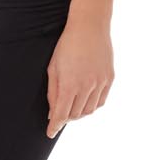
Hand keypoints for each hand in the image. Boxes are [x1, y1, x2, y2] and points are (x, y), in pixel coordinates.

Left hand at [46, 18, 113, 138]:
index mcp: (69, 84)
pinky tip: (86, 101)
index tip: (50, 133)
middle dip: (66, 118)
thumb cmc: (66, 45)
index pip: (61, 114)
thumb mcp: (53, 68)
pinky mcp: (109, 78)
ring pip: (89, 110)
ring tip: (72, 107)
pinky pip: (101, 101)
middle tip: (59, 115)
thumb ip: (52, 92)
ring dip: (79, 113)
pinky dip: (92, 106)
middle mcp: (87, 86)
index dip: (55, 126)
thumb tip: (52, 113)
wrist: (90, 26)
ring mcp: (100, 83)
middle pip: (75, 114)